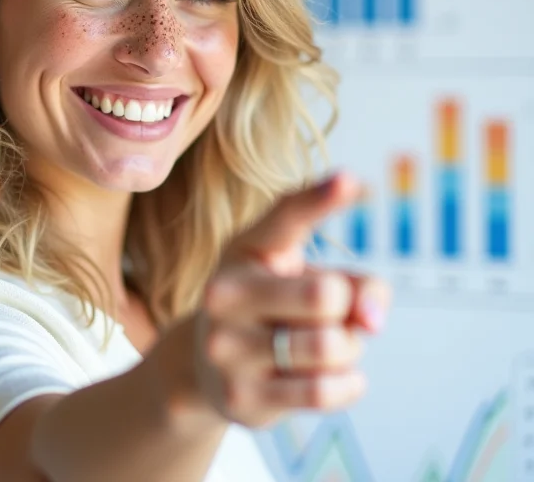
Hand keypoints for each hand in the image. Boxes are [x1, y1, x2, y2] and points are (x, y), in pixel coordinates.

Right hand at [193, 173, 390, 428]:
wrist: (203, 368)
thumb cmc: (270, 309)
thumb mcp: (305, 279)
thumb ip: (356, 284)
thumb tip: (373, 320)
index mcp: (246, 250)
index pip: (287, 217)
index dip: (320, 198)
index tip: (350, 179)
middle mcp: (226, 293)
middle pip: (327, 295)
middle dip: (347, 311)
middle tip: (329, 317)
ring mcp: (228, 347)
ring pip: (331, 347)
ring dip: (349, 351)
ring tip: (327, 350)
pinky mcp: (241, 397)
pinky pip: (325, 391)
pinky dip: (348, 384)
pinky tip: (336, 378)